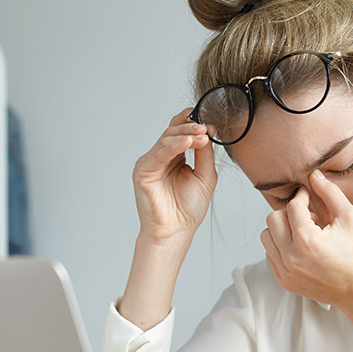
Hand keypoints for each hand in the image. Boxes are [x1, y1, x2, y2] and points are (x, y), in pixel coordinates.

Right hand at [132, 108, 217, 243]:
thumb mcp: (205, 175)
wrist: (176, 231)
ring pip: (166, 139)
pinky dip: (173, 146)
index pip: (181, 132)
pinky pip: (159, 153)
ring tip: (201, 133)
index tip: (209, 120)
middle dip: (191, 126)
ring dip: (185, 134)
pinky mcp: (143, 171)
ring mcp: (150, 162)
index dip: (194, 123)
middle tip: (205, 126)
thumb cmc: (188, 208)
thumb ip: (205, 153)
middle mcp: (160, 157)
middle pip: (173, 132)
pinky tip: (187, 141)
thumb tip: (208, 130)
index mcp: (174, 157)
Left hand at [260, 170, 352, 309]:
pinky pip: (270, 253)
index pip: (292, 207)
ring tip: (306, 233)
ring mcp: (284, 271)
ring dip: (282, 229)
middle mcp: (290, 258)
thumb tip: (313, 174)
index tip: (308, 194)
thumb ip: (330, 194)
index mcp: (307, 242)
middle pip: (273, 219)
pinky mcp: (283, 280)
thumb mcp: (350, 219)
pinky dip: (282, 245)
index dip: (301, 196)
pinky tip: (303, 247)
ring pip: (267, 236)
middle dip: (289, 212)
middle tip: (309, 217)